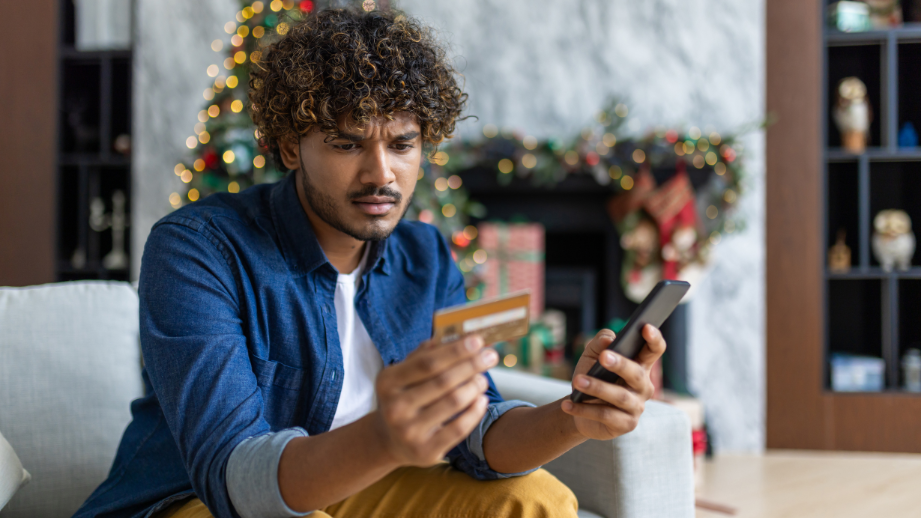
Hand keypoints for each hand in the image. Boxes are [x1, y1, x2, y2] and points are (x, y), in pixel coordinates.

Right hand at [373, 334, 497, 466]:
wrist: (390, 440)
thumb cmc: (405, 397)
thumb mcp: (405, 375)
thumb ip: (427, 354)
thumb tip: (460, 335)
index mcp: (387, 382)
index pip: (427, 362)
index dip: (455, 350)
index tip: (478, 340)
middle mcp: (395, 407)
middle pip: (443, 381)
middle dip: (471, 365)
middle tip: (490, 356)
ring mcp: (409, 431)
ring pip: (453, 402)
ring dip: (474, 386)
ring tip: (483, 378)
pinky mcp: (426, 451)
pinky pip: (459, 428)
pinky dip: (475, 411)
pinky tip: (481, 400)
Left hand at [561, 325, 665, 440]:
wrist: (579, 408)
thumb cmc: (592, 377)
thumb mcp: (591, 357)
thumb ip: (600, 343)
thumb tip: (609, 340)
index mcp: (640, 365)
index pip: (654, 350)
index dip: (653, 339)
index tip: (645, 327)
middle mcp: (643, 386)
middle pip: (636, 373)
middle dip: (620, 364)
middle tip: (603, 357)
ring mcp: (637, 407)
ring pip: (619, 396)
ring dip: (596, 388)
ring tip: (577, 381)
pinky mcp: (626, 425)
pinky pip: (605, 415)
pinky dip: (584, 409)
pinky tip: (567, 404)